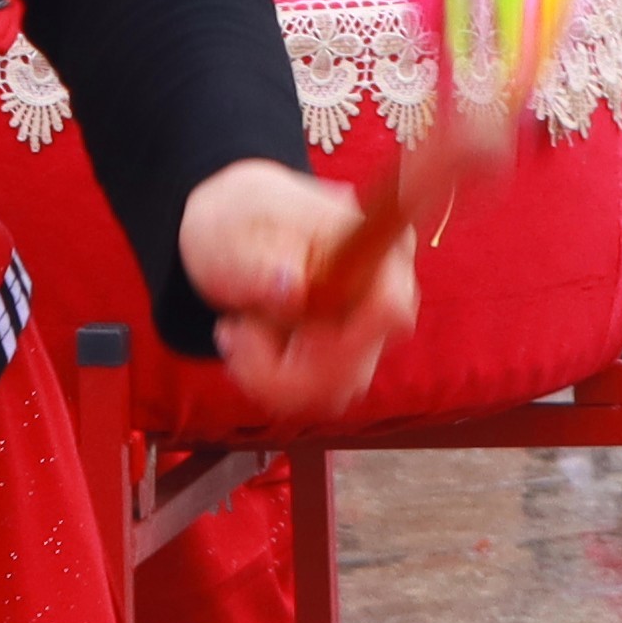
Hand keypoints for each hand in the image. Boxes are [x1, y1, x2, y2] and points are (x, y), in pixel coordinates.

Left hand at [182, 161, 407, 418]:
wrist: (235, 232)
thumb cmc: (238, 223)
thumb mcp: (233, 234)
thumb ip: (261, 264)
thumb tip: (294, 288)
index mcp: (373, 244)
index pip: (388, 309)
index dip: (336, 338)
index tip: (277, 331)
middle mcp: (386, 292)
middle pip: (355, 366)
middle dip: (282, 364)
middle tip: (233, 328)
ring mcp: (372, 333)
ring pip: (332, 392)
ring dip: (269, 373)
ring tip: (238, 329)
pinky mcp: (350, 362)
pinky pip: (317, 398)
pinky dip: (271, 382)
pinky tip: (250, 344)